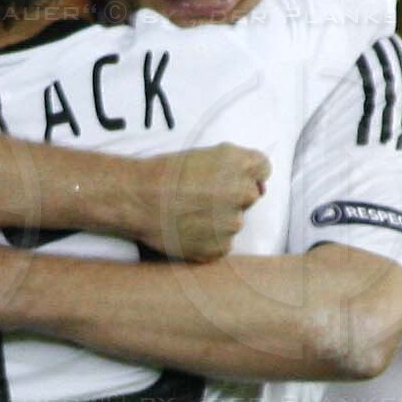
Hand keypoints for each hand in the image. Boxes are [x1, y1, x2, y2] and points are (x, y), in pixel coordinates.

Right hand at [130, 145, 266, 262]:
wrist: (138, 199)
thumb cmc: (165, 173)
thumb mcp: (205, 155)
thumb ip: (235, 166)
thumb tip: (257, 186)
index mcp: (241, 164)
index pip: (263, 169)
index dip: (246, 174)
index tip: (229, 178)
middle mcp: (242, 192)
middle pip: (250, 196)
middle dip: (232, 197)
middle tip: (202, 198)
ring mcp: (233, 223)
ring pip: (234, 222)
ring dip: (219, 221)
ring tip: (190, 215)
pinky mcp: (220, 247)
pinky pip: (221, 244)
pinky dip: (208, 240)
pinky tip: (188, 230)